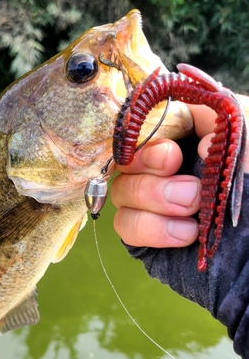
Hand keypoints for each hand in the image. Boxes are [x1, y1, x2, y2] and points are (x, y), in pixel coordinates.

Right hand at [111, 95, 248, 247]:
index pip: (145, 125)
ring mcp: (150, 201)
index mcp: (184, 138)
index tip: (172, 154)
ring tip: (193, 211)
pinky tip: (185, 234)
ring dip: (154, 199)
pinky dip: (151, 228)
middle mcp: (162, 167)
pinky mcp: (144, 232)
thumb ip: (221, 124)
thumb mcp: (246, 145)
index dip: (148, 138)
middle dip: (150, 171)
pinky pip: (125, 225)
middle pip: (126, 157)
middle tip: (190, 189)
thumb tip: (200, 142)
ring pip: (121, 190)